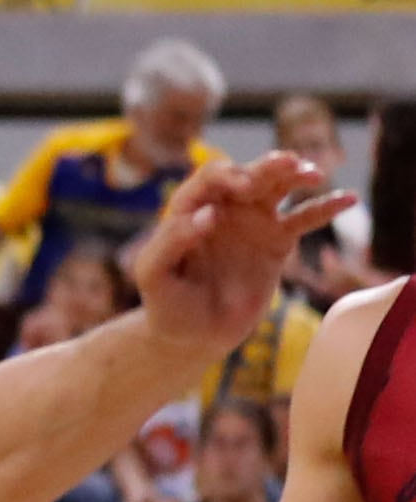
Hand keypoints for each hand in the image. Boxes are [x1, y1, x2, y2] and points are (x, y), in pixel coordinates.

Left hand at [129, 154, 356, 361]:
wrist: (194, 335)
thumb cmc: (167, 303)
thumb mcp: (153, 275)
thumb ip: (171, 242)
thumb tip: (209, 214)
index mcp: (190, 208)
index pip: (211, 177)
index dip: (228, 176)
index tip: (242, 191)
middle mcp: (224, 206)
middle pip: (251, 173)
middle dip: (268, 166)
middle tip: (287, 167)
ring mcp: (253, 220)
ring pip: (279, 186)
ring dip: (297, 174)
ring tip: (312, 174)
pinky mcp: (278, 240)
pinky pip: (305, 218)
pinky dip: (326, 207)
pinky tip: (349, 198)